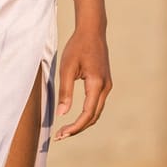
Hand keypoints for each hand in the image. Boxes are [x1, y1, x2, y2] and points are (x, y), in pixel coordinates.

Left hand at [54, 25, 111, 140]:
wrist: (92, 31)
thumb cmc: (77, 46)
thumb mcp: (66, 68)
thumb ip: (65, 91)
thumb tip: (62, 113)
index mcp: (96, 84)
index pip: (87, 114)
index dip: (75, 127)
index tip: (61, 134)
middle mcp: (105, 87)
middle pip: (93, 117)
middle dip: (77, 129)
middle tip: (60, 136)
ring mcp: (107, 85)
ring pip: (96, 112)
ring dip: (82, 123)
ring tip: (65, 129)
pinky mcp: (104, 83)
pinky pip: (97, 104)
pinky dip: (86, 114)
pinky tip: (75, 117)